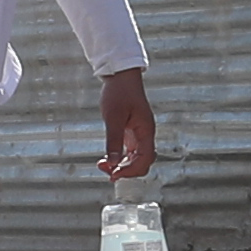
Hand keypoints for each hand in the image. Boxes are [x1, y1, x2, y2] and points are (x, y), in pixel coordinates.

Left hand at [99, 68, 156, 183]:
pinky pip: (130, 152)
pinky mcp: (132, 132)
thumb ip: (113, 141)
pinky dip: (120, 158)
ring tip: (103, 165)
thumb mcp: (114, 118)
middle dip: (126, 170)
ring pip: (136, 159)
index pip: (145, 159)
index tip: (114, 174)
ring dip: (122, 166)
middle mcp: (145, 134)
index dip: (131, 170)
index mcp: (146, 130)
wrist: (121, 76)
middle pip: (142, 162)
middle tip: (107, 172)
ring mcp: (140, 134)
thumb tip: (112, 163)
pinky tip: (108, 159)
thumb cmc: (119, 92)